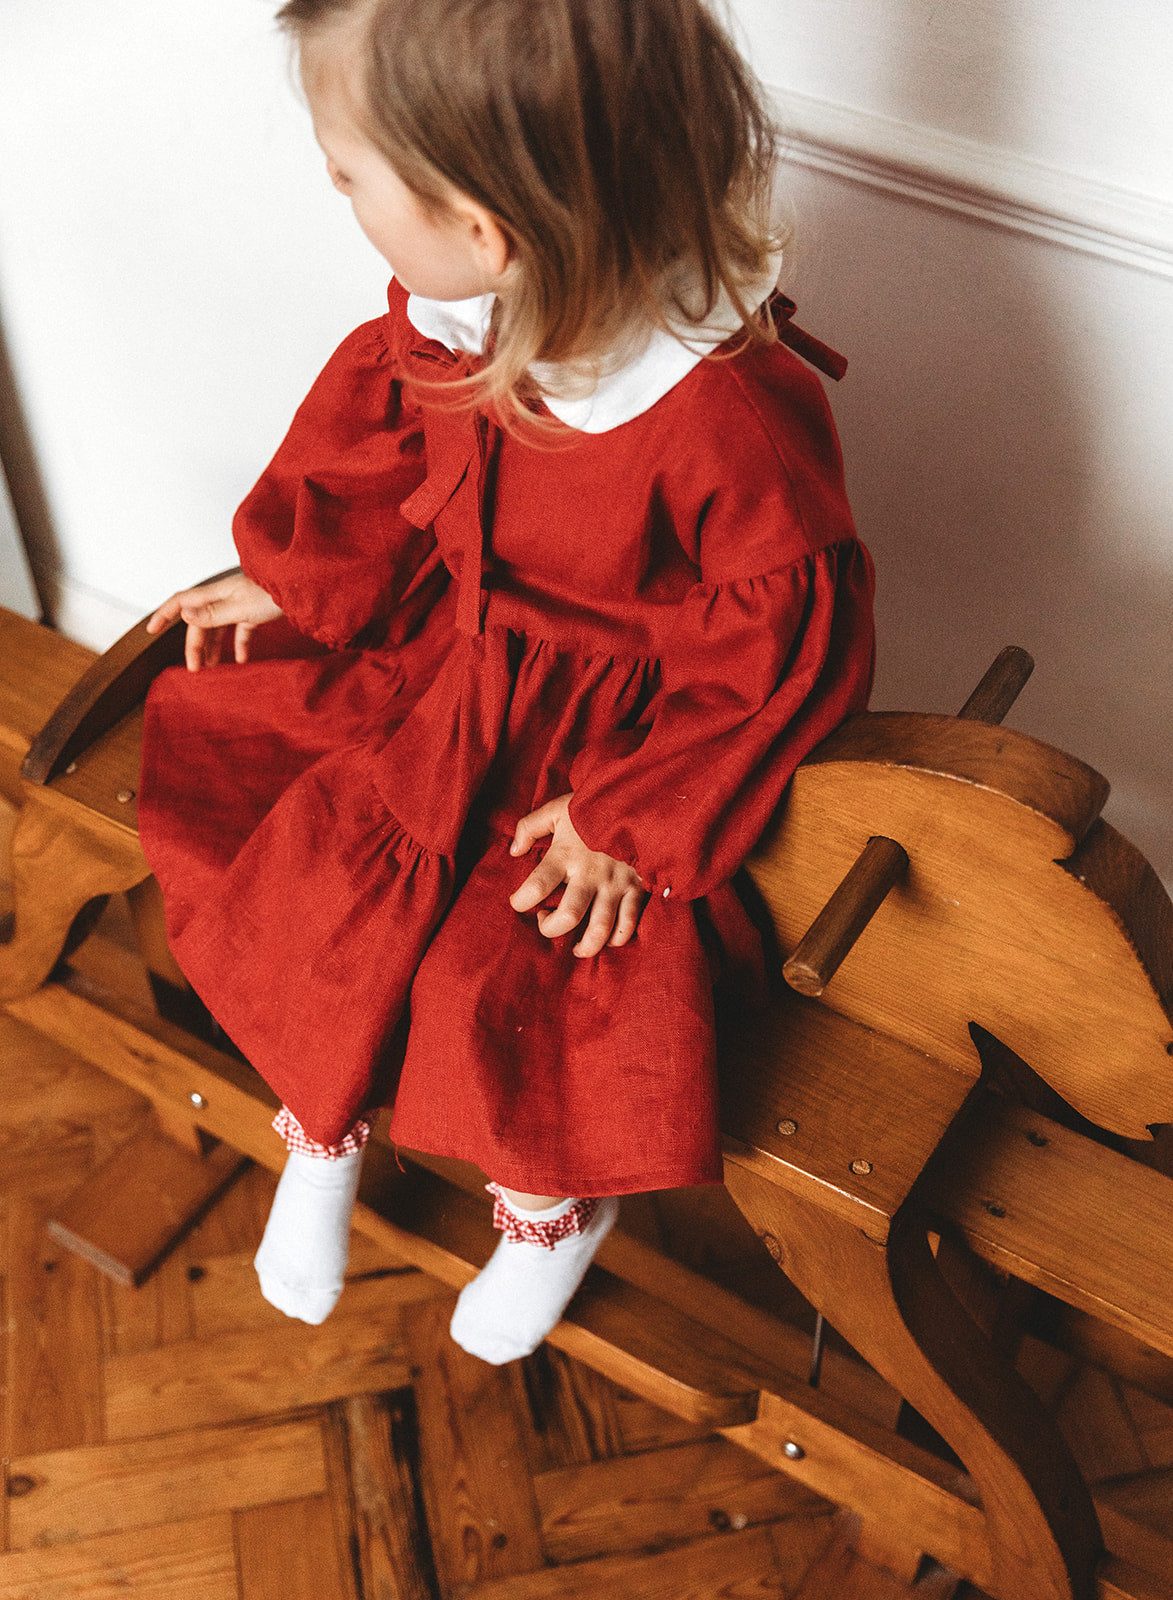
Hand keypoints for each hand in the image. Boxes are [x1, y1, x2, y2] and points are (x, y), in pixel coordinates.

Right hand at [146, 573, 282, 670]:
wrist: (302, 588)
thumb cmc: (272, 593)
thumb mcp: (240, 607)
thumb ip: (212, 614)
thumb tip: (184, 616)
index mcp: (216, 592)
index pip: (181, 601)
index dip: (164, 614)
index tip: (150, 631)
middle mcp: (224, 597)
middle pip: (200, 622)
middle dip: (195, 646)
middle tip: (195, 670)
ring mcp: (239, 604)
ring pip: (218, 628)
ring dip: (212, 648)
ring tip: (211, 669)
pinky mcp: (255, 613)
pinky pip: (240, 631)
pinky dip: (238, 646)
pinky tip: (241, 661)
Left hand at [509, 793, 646, 957]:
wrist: (639, 797)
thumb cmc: (594, 806)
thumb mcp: (558, 809)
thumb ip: (530, 826)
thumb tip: (514, 851)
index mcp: (567, 854)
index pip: (537, 886)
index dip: (521, 901)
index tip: (518, 902)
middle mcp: (590, 874)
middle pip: (568, 916)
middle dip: (551, 929)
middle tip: (545, 922)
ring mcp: (615, 883)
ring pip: (599, 928)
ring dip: (585, 945)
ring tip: (576, 948)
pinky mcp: (637, 888)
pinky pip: (628, 923)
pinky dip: (617, 938)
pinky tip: (607, 940)